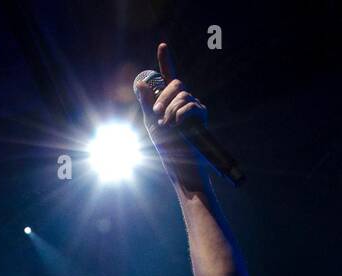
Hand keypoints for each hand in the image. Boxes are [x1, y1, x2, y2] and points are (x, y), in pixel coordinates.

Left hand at [140, 43, 208, 174]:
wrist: (180, 164)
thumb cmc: (166, 147)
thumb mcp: (150, 124)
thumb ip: (146, 104)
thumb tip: (139, 83)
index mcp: (169, 100)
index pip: (168, 76)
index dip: (166, 60)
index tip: (162, 46)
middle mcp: (183, 100)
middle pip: (176, 83)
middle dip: (163, 97)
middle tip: (157, 115)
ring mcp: (194, 106)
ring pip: (182, 95)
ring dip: (170, 111)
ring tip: (168, 127)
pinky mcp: (202, 115)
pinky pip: (190, 105)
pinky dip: (181, 115)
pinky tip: (179, 126)